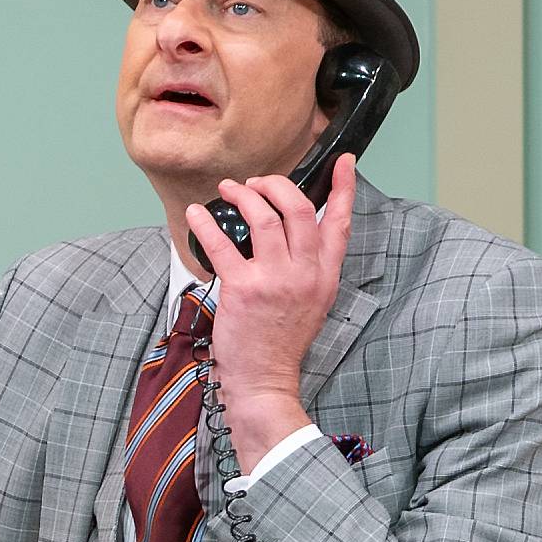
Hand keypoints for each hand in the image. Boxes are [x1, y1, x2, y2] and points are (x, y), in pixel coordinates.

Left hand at [183, 150, 356, 465]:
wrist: (265, 380)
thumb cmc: (282, 341)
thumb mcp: (313, 301)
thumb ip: (310, 266)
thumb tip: (293, 231)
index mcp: (325, 275)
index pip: (340, 222)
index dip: (343, 187)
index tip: (343, 161)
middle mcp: (304, 273)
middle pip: (298, 209)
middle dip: (276, 185)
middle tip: (256, 182)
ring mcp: (274, 280)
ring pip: (263, 217)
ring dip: (243, 196)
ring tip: (229, 189)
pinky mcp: (242, 289)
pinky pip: (223, 243)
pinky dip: (206, 223)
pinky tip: (197, 213)